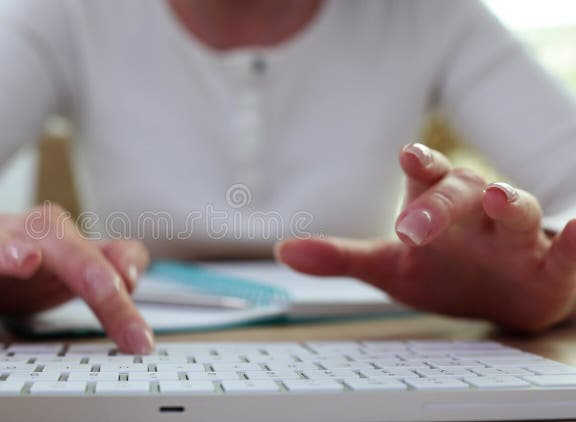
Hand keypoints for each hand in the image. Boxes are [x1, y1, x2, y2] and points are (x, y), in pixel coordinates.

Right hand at [0, 203, 153, 353]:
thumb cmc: (11, 269)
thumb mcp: (63, 268)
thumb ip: (105, 263)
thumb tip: (132, 271)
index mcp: (49, 236)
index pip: (92, 251)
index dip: (119, 276)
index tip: (137, 310)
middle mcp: (12, 235)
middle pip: (50, 236)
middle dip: (82, 262)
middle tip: (108, 288)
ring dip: (6, 249)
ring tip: (27, 261)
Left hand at [277, 143, 575, 331]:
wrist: (500, 301)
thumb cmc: (442, 273)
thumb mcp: (388, 267)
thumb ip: (340, 257)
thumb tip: (283, 250)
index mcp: (436, 208)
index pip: (427, 180)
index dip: (421, 165)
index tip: (408, 154)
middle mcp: (476, 214)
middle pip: (462, 195)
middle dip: (440, 204)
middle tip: (414, 223)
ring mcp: (514, 238)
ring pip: (517, 212)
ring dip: (511, 202)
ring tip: (500, 195)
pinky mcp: (550, 267)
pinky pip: (566, 251)